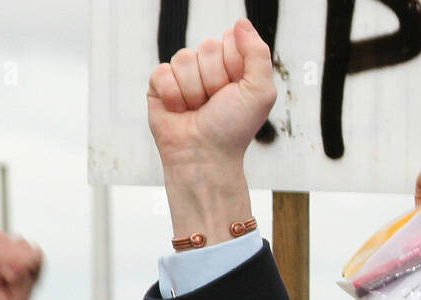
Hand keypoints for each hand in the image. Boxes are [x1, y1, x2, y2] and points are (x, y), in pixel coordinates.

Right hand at [147, 18, 275, 243]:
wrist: (205, 156)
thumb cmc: (233, 129)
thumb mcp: (260, 91)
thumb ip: (258, 54)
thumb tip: (240, 22)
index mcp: (232, 64)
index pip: (230, 39)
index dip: (234, 66)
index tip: (236, 90)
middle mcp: (207, 66)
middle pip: (207, 47)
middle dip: (215, 80)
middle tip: (216, 104)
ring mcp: (182, 74)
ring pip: (184, 58)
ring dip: (195, 91)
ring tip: (198, 110)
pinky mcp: (159, 85)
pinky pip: (162, 72)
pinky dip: (174, 96)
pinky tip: (180, 111)